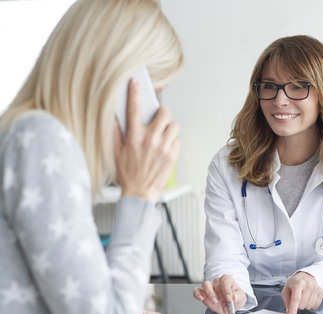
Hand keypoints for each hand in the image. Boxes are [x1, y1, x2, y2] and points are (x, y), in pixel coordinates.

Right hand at [114, 78, 179, 203]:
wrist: (140, 193)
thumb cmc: (127, 173)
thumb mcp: (115, 152)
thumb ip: (116, 133)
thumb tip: (115, 117)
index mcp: (134, 137)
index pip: (134, 108)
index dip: (134, 92)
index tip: (135, 82)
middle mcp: (150, 140)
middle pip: (164, 113)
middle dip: (162, 112)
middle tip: (158, 118)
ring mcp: (163, 147)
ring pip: (174, 125)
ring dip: (169, 127)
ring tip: (162, 134)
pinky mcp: (173, 155)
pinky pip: (177, 140)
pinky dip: (172, 141)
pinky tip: (164, 147)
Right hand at [192, 275, 245, 313]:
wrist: (230, 306)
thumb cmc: (235, 298)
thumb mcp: (241, 297)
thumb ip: (238, 296)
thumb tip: (234, 297)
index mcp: (227, 280)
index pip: (225, 281)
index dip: (226, 290)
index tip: (229, 299)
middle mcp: (218, 282)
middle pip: (215, 283)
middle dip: (219, 294)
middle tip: (223, 303)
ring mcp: (210, 287)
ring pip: (205, 285)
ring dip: (209, 293)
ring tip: (215, 302)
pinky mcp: (203, 294)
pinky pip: (197, 291)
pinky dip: (197, 294)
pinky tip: (201, 298)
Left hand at [281, 272, 322, 313]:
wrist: (306, 276)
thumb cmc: (295, 283)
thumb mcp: (287, 289)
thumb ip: (287, 301)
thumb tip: (288, 312)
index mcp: (298, 283)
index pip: (296, 299)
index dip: (293, 309)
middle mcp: (308, 285)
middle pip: (302, 305)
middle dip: (298, 305)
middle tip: (297, 299)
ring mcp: (316, 288)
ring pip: (309, 306)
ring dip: (305, 305)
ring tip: (303, 297)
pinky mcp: (321, 291)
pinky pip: (316, 305)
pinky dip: (311, 305)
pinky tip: (309, 298)